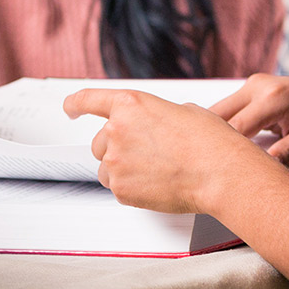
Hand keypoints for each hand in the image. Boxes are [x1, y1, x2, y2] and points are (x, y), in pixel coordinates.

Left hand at [62, 89, 282, 213]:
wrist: (219, 172)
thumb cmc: (209, 141)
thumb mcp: (181, 110)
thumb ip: (154, 116)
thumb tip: (152, 127)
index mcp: (130, 104)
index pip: (88, 100)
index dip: (75, 104)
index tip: (69, 108)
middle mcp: (116, 130)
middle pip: (99, 142)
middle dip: (116, 148)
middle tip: (145, 155)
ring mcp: (116, 161)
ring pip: (106, 168)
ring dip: (122, 169)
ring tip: (155, 171)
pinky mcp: (121, 189)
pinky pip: (118, 189)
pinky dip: (132, 188)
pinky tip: (157, 184)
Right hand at [210, 75, 288, 165]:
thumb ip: (284, 154)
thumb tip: (261, 172)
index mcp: (273, 96)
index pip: (235, 128)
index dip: (223, 152)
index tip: (217, 173)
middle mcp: (258, 85)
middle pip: (218, 116)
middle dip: (212, 143)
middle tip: (211, 170)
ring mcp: (254, 85)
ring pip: (220, 113)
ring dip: (219, 136)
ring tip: (220, 162)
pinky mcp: (253, 91)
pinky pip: (231, 112)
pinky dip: (228, 130)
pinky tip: (230, 149)